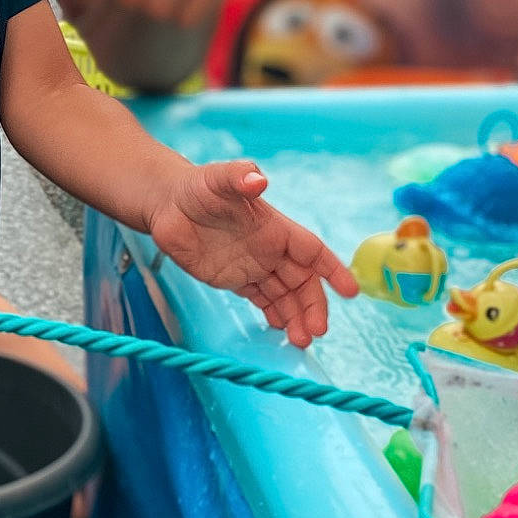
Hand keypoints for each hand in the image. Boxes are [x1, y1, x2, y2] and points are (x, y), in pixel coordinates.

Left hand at [146, 158, 357, 346]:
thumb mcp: (217, 178)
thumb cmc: (196, 186)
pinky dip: (275, 315)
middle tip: (316, 332)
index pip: (312, 250)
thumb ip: (238, 176)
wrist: (167, 204)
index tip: (351, 291)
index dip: (333, 269)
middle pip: (303, 281)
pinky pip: (263, 300)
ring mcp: (254, 265)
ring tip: (300, 341)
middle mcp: (270, 249)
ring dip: (296, 317)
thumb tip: (258, 179)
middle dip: (313, 306)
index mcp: (274, 227)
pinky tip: (281, 331)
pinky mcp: (235, 279)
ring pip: (285, 295)